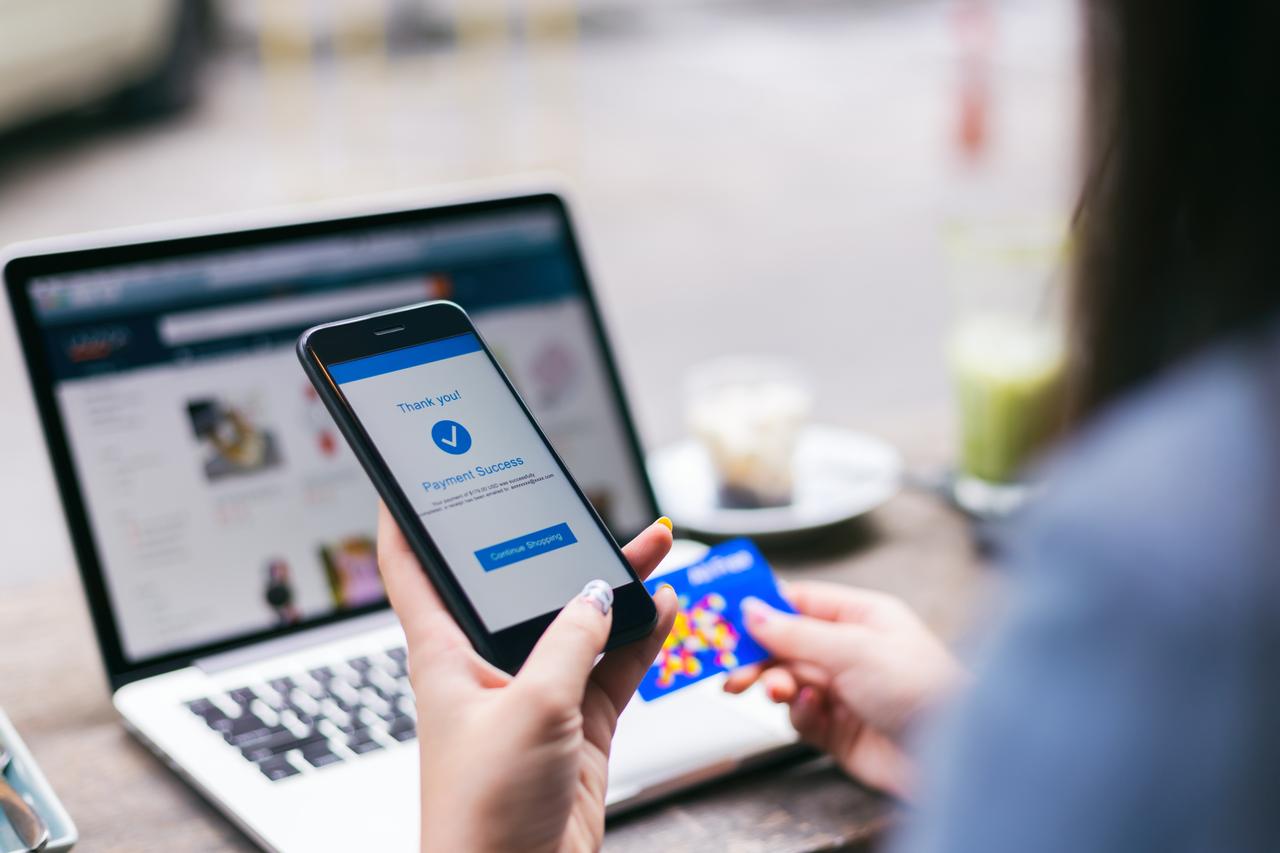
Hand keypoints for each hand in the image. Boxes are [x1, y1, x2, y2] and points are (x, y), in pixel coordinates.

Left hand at [376, 503, 677, 852]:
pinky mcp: (574, 725)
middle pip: (520, 589)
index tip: (413, 477)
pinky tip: (661, 610)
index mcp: (444, 654)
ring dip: (613, 590)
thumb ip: (571, 641)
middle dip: (555, 547)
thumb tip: (600, 595)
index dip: (407, 518)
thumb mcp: (531, 707)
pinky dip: (638, 639)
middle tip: (590, 509)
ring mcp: (534, 694)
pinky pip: (610, 666)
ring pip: (577, 624)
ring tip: (652, 550)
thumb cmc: (484, 812)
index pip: (413, 569)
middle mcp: (487, 667)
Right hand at [723, 581, 965, 799]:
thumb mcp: (852, 648)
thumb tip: (752, 610)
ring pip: (788, 682)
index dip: (762, 609)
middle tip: (733, 670)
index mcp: (861, 617)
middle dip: (759, 656)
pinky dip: (801, 715)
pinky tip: (818, 713)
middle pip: (786, 645)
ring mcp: (844, 690)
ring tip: (776, 691)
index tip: (727, 617)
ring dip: (776, 685)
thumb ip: (796, 632)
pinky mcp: (839, 729)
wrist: (949, 757)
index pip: (800, 602)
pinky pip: (801, 717)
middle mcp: (850, 651)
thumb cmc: (921, 688)